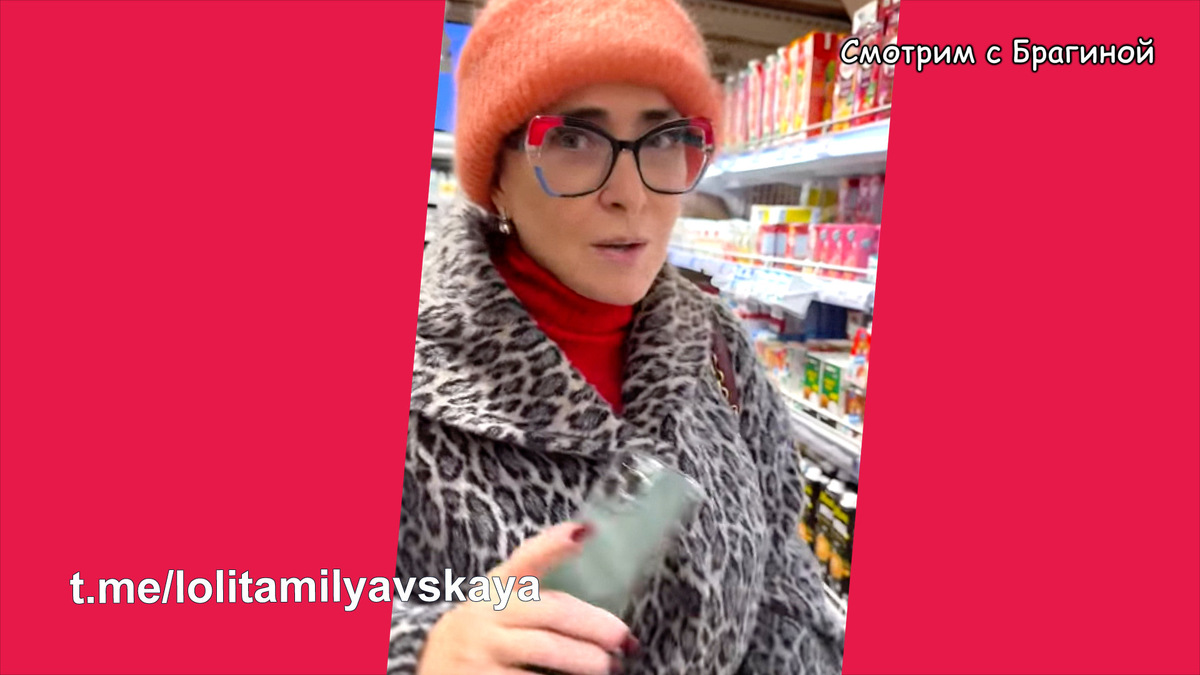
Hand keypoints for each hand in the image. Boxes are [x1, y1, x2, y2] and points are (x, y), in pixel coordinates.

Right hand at [417, 522, 636, 674]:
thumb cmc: (486, 632)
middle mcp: (488, 614)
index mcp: (496, 588)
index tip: (582, 532)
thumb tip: (594, 568)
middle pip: (551, 612)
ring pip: (545, 648)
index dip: (553, 545)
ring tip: (608, 666)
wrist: (434, 668)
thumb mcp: (502, 602)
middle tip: (622, 638)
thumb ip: (539, 587)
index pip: (526, 560)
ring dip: (584, 658)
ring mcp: (483, 650)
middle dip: (592, 625)